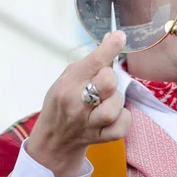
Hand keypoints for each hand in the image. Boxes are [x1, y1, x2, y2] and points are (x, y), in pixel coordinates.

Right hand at [27, 31, 129, 176]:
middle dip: (111, 78)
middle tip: (105, 82)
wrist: (53, 139)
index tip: (120, 37)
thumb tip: (111, 38)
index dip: (110, 47)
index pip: (93, 62)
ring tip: (108, 100)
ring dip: (117, 100)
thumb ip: (90, 62)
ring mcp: (88, 123)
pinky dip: (123, 119)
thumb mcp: (67, 78)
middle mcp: (77, 104)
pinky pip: (121, 127)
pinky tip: (115, 115)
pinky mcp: (100, 138)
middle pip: (108, 83)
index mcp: (68, 85)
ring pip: (114, 107)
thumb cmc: (61, 102)